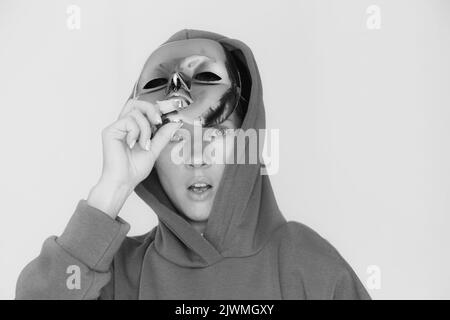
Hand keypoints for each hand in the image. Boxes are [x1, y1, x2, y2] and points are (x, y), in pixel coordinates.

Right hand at [87, 99, 182, 217]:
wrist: (123, 182)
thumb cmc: (134, 170)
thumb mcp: (154, 150)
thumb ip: (163, 135)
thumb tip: (175, 123)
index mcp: (132, 129)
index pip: (142, 109)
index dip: (155, 108)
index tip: (169, 112)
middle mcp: (123, 126)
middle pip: (136, 103)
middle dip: (150, 109)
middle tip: (158, 121)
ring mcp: (116, 127)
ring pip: (135, 112)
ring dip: (145, 128)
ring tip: (144, 144)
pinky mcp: (110, 131)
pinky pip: (128, 121)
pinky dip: (136, 132)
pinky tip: (133, 145)